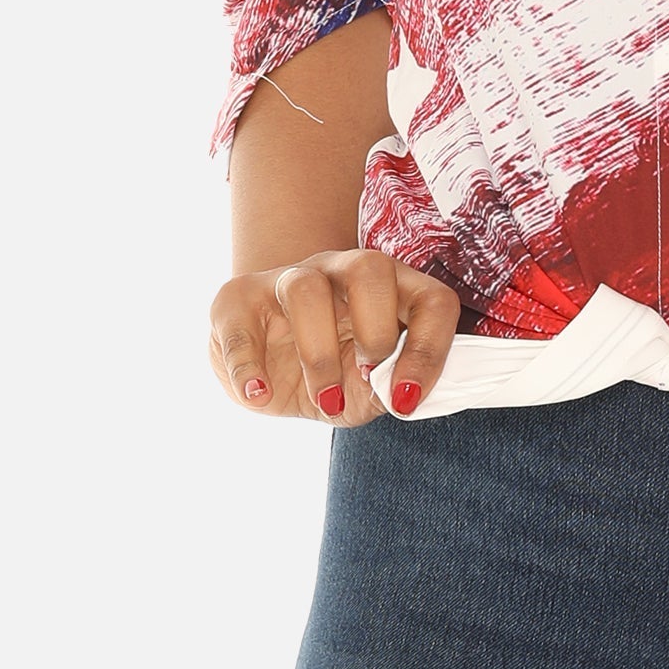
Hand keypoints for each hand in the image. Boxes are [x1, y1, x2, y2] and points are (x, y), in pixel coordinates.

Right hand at [210, 246, 459, 425]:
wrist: (267, 373)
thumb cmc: (331, 377)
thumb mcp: (366, 393)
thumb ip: (389, 390)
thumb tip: (401, 394)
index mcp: (389, 290)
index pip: (430, 299)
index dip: (429, 347)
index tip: (408, 397)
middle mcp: (341, 272)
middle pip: (369, 268)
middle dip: (375, 334)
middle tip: (365, 378)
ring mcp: (288, 278)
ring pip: (306, 288)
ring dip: (318, 355)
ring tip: (322, 400)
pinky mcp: (237, 297)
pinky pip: (241, 322)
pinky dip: (247, 364)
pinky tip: (259, 395)